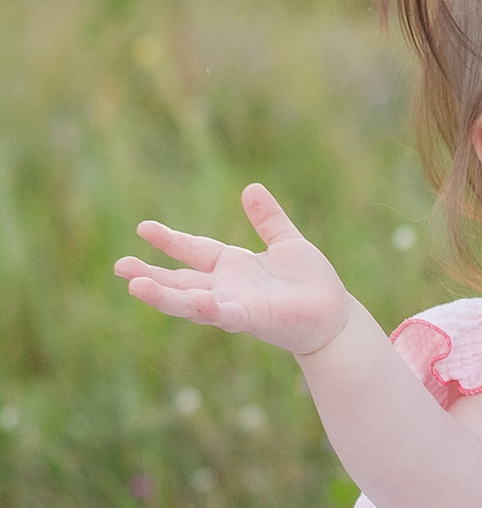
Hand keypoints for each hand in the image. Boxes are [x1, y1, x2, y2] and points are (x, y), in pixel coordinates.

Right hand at [117, 185, 350, 356]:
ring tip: (135, 286)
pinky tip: (192, 299)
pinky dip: (207, 307)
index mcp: (232, 267)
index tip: (142, 228)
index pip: (193, 250)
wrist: (335, 316)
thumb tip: (251, 188)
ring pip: (191, 301)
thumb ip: (269, 219)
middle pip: (180, 281)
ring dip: (164, 295)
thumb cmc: (312, 283)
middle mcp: (227, 288)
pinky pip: (225, 313)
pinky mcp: (252, 318)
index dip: (169, 241)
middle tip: (119, 267)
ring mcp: (236, 305)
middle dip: (150, 275)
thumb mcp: (288, 242)